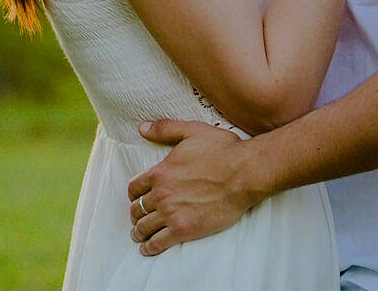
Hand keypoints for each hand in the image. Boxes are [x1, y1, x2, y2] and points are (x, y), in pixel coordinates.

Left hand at [125, 120, 263, 255]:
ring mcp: (171, 213)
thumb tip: (142, 128)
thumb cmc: (222, 150)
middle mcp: (161, 194)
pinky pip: (158, 243)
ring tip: (139, 236)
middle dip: (135, 214)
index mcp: (160, 172)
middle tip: (138, 219)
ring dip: (138, 232)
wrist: (244, 173)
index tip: (136, 199)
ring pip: (143, 227)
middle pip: (136, 209)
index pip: (134, 188)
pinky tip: (148, 249)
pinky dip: (149, 248)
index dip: (133, 195)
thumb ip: (165, 129)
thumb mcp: (191, 131)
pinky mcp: (184, 230)